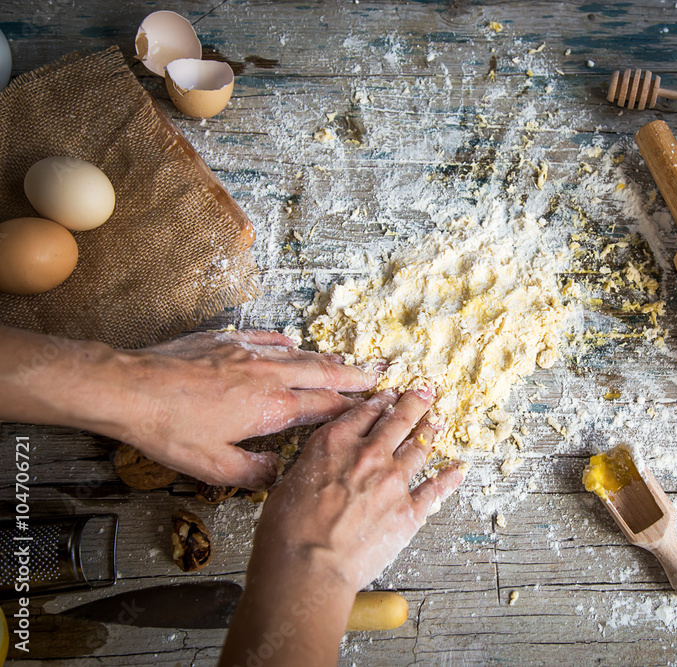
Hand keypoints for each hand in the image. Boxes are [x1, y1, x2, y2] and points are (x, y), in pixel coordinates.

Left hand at [0, 326, 376, 489]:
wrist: (129, 386)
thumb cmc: (168, 428)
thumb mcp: (213, 467)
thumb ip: (254, 472)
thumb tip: (279, 473)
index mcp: (269, 407)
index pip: (323, 406)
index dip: (351, 407)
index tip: (372, 407)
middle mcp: (267, 375)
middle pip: (322, 371)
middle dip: (354, 374)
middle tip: (380, 373)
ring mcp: (247, 353)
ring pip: (299, 354)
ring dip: (326, 358)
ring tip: (346, 359)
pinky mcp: (226, 340)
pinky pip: (267, 339)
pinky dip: (286, 343)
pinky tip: (292, 344)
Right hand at [220, 388, 463, 665]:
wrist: (309, 567)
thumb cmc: (288, 532)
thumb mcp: (289, 483)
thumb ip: (313, 467)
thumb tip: (319, 470)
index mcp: (335, 442)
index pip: (364, 412)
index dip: (380, 401)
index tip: (389, 396)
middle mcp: (369, 454)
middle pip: (399, 420)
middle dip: (414, 403)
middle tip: (425, 392)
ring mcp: (394, 480)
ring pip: (419, 447)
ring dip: (430, 431)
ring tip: (437, 422)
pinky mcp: (409, 510)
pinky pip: (436, 489)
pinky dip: (449, 478)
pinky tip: (457, 470)